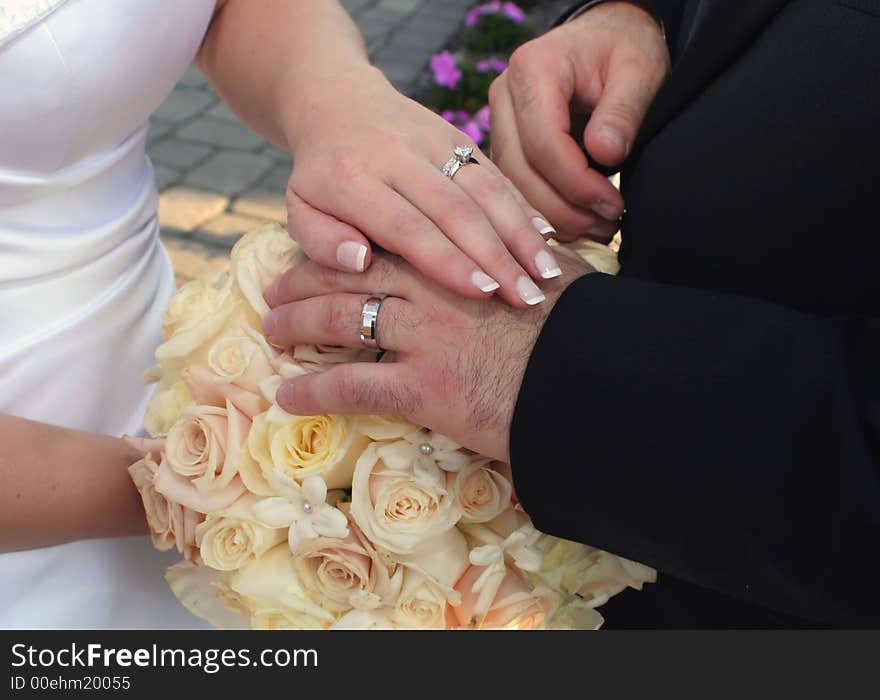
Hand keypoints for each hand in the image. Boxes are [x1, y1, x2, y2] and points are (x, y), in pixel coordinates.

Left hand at [263, 247, 593, 460]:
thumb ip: (525, 252)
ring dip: (299, 326)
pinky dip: (315, 393)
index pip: (388, 240)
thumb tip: (523, 237)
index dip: (348, 248)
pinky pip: (353, 387)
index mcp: (460, 255)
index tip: (323, 254)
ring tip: (272, 332)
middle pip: (353, 273)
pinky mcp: (423, 388)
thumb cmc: (581, 333)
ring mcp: (425, 336)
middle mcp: (434, 288)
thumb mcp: (555, 276)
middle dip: (307, 280)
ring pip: (342, 320)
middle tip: (277, 288)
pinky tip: (288, 397)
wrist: (594, 386)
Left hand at [283, 64, 563, 308]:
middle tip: (527, 298)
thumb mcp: (300, 209)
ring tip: (547, 274)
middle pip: (456, 210)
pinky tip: (547, 238)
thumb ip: (322, 240)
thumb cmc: (319, 175)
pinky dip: (523, 206)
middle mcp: (398, 155)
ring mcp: (433, 140)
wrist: (337, 99)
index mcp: (353, 179)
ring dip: (520, 232)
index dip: (447, 261)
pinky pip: (495, 172)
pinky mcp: (457, 135)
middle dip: (497, 255)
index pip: (407, 226)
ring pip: (484, 189)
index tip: (482, 293)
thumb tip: (359, 262)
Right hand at [489, 1, 669, 240]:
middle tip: (608, 226)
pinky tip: (579, 221)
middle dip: (564, 209)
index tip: (612, 204)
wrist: (606, 38)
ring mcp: (500, 121)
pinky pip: (517, 186)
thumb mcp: (640, 70)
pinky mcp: (506, 143)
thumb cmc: (624, 49)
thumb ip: (624, 112)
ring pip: (513, 185)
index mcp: (533, 68)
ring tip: (598, 228)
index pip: (543, 143)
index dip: (577, 183)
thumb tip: (606, 154)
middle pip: (520, 170)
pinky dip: (546, 210)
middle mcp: (504, 95)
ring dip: (554, 217)